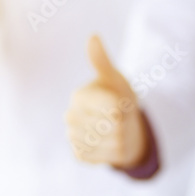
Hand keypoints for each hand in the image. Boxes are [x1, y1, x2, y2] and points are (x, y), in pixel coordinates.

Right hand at [65, 36, 147, 168]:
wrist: (119, 125)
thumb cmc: (118, 97)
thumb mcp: (115, 79)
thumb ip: (103, 62)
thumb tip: (93, 37)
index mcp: (79, 96)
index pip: (113, 108)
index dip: (124, 108)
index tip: (121, 104)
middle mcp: (70, 116)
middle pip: (114, 127)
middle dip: (124, 124)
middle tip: (119, 119)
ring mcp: (72, 137)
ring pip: (113, 144)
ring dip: (122, 139)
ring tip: (116, 130)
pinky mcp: (79, 155)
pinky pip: (106, 159)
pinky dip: (115, 153)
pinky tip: (110, 144)